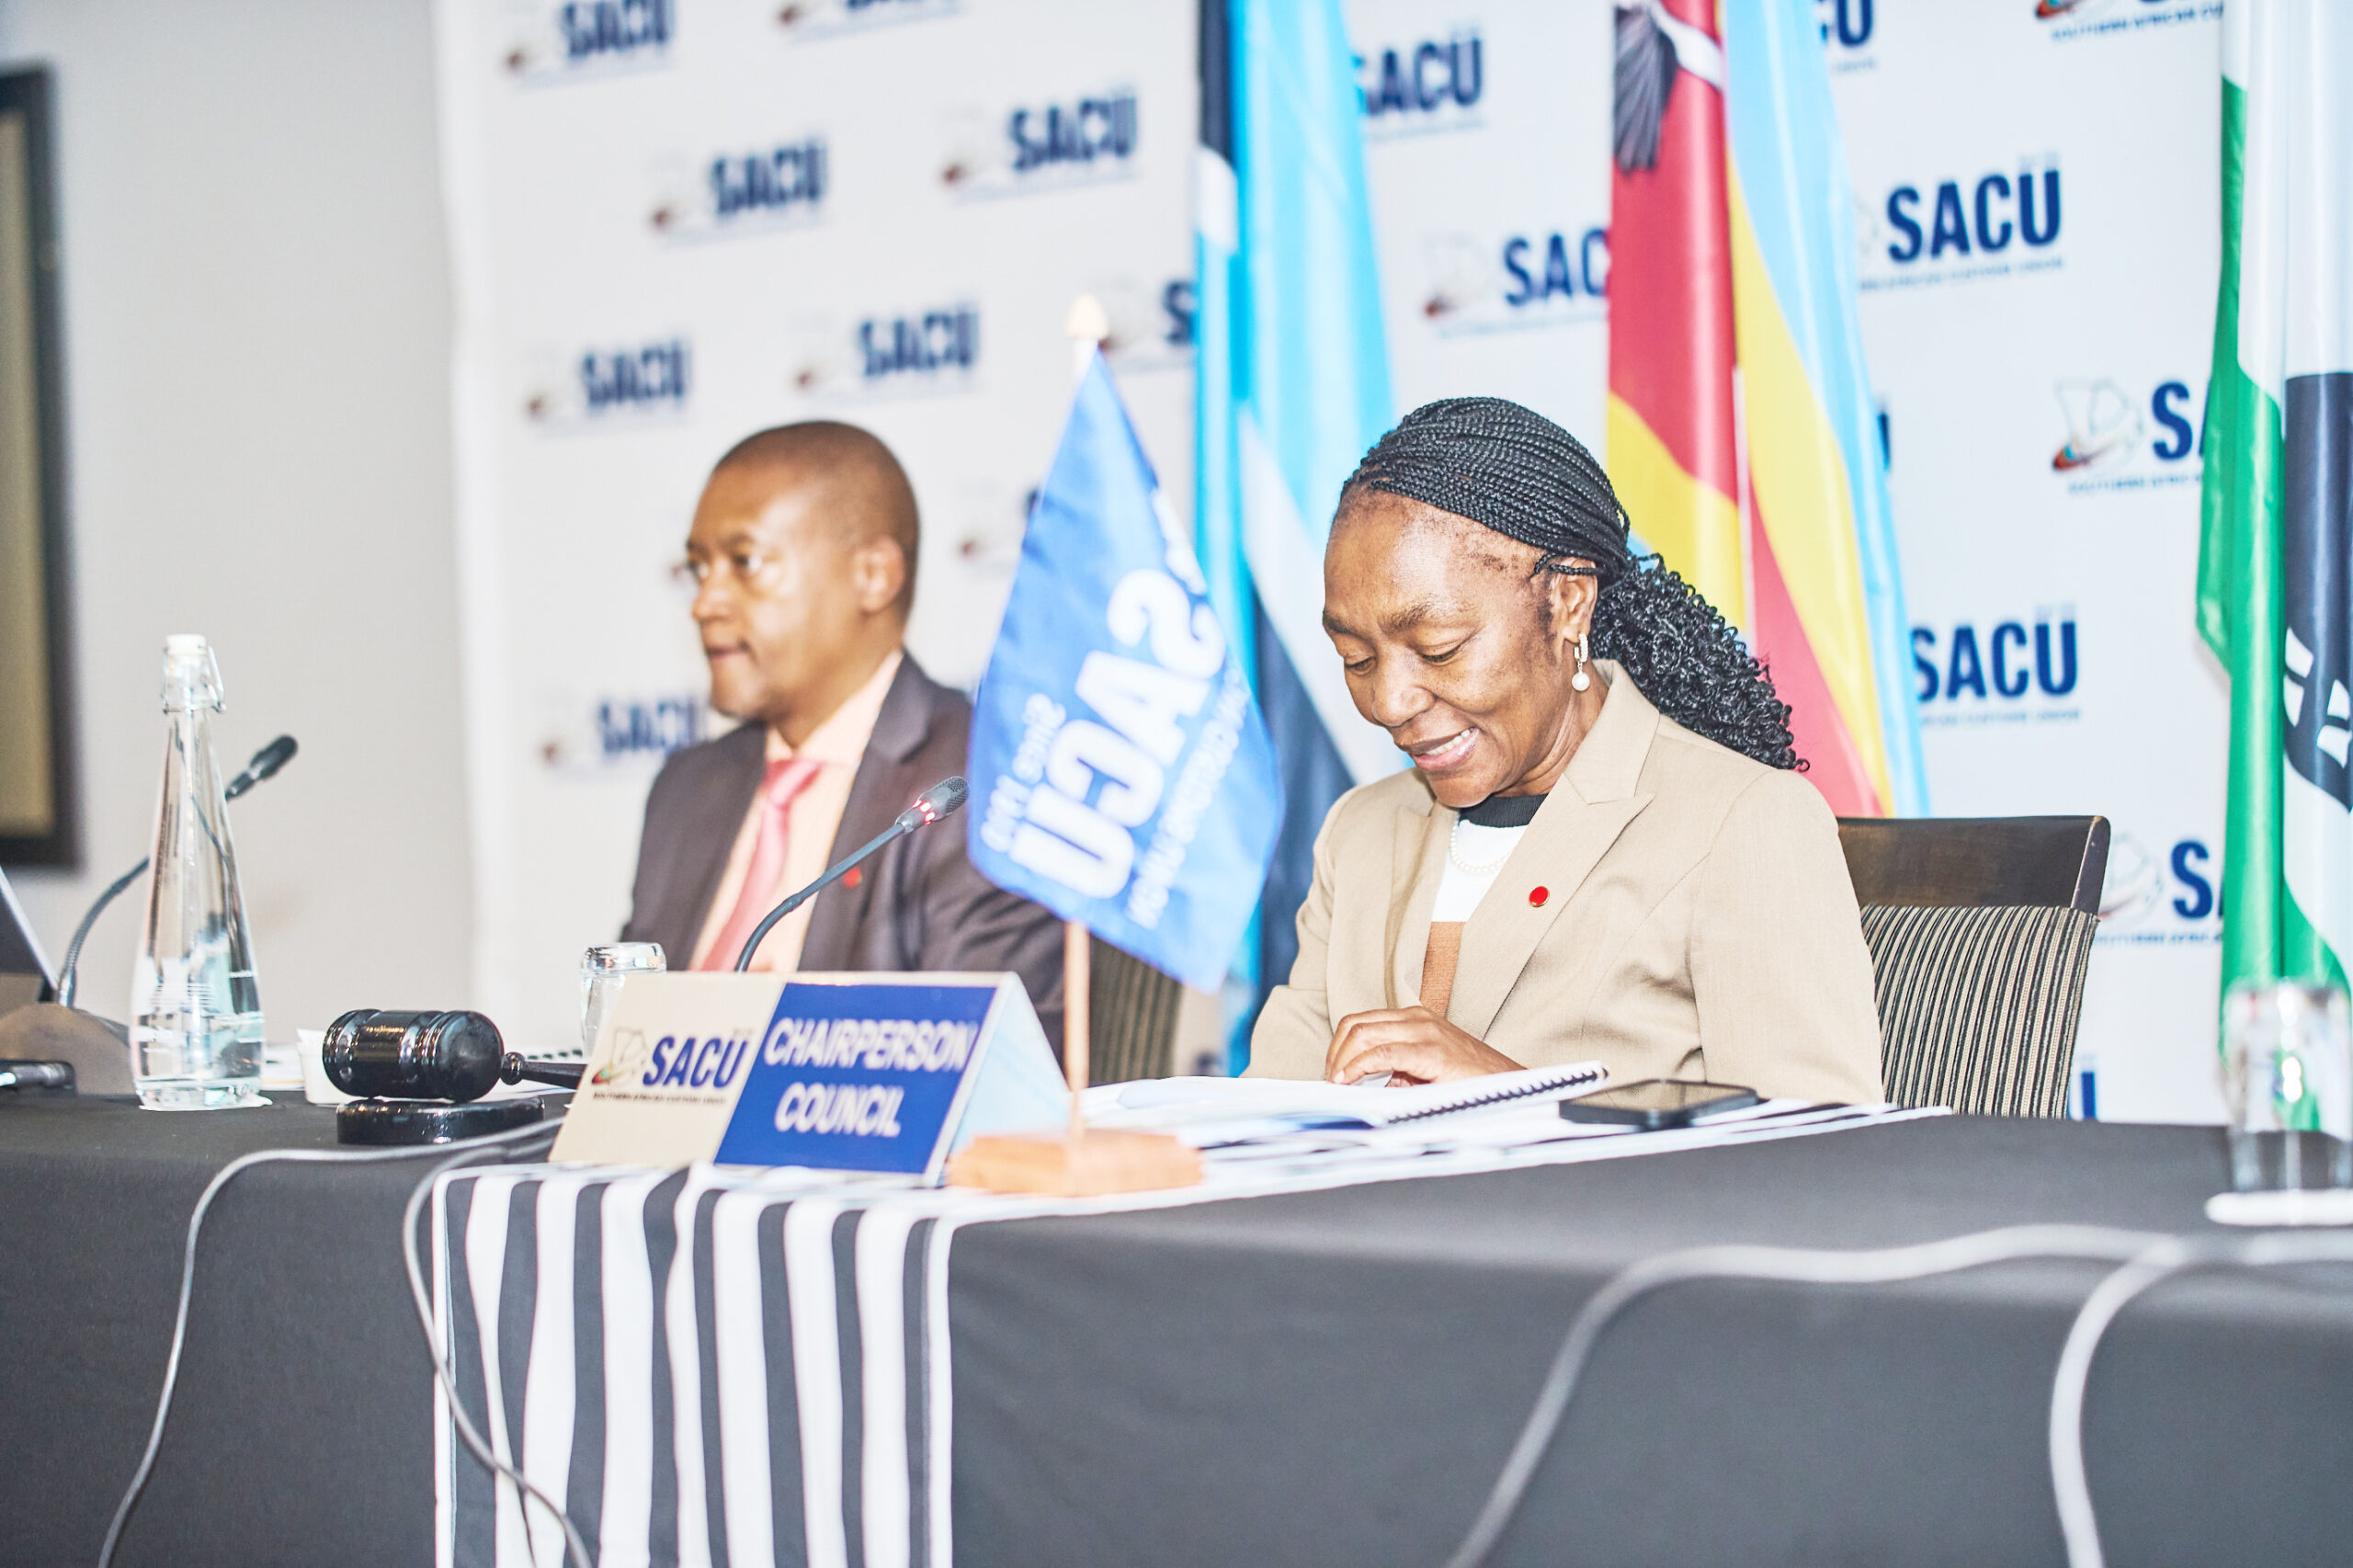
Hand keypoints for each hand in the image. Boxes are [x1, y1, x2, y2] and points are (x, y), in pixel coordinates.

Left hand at [1325, 1006, 1522, 1084]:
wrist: (1509, 1084)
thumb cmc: (1469, 1080)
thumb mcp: (1424, 1071)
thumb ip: (1394, 1072)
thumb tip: (1358, 1086)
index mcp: (1413, 1018)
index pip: (1360, 1022)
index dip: (1337, 1047)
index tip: (1331, 1073)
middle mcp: (1416, 1018)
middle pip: (1355, 1025)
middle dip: (1334, 1054)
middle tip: (1330, 1081)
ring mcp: (1424, 1031)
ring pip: (1363, 1034)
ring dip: (1341, 1061)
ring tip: (1337, 1084)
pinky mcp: (1432, 1051)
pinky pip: (1383, 1053)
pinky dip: (1359, 1067)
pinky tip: (1350, 1081)